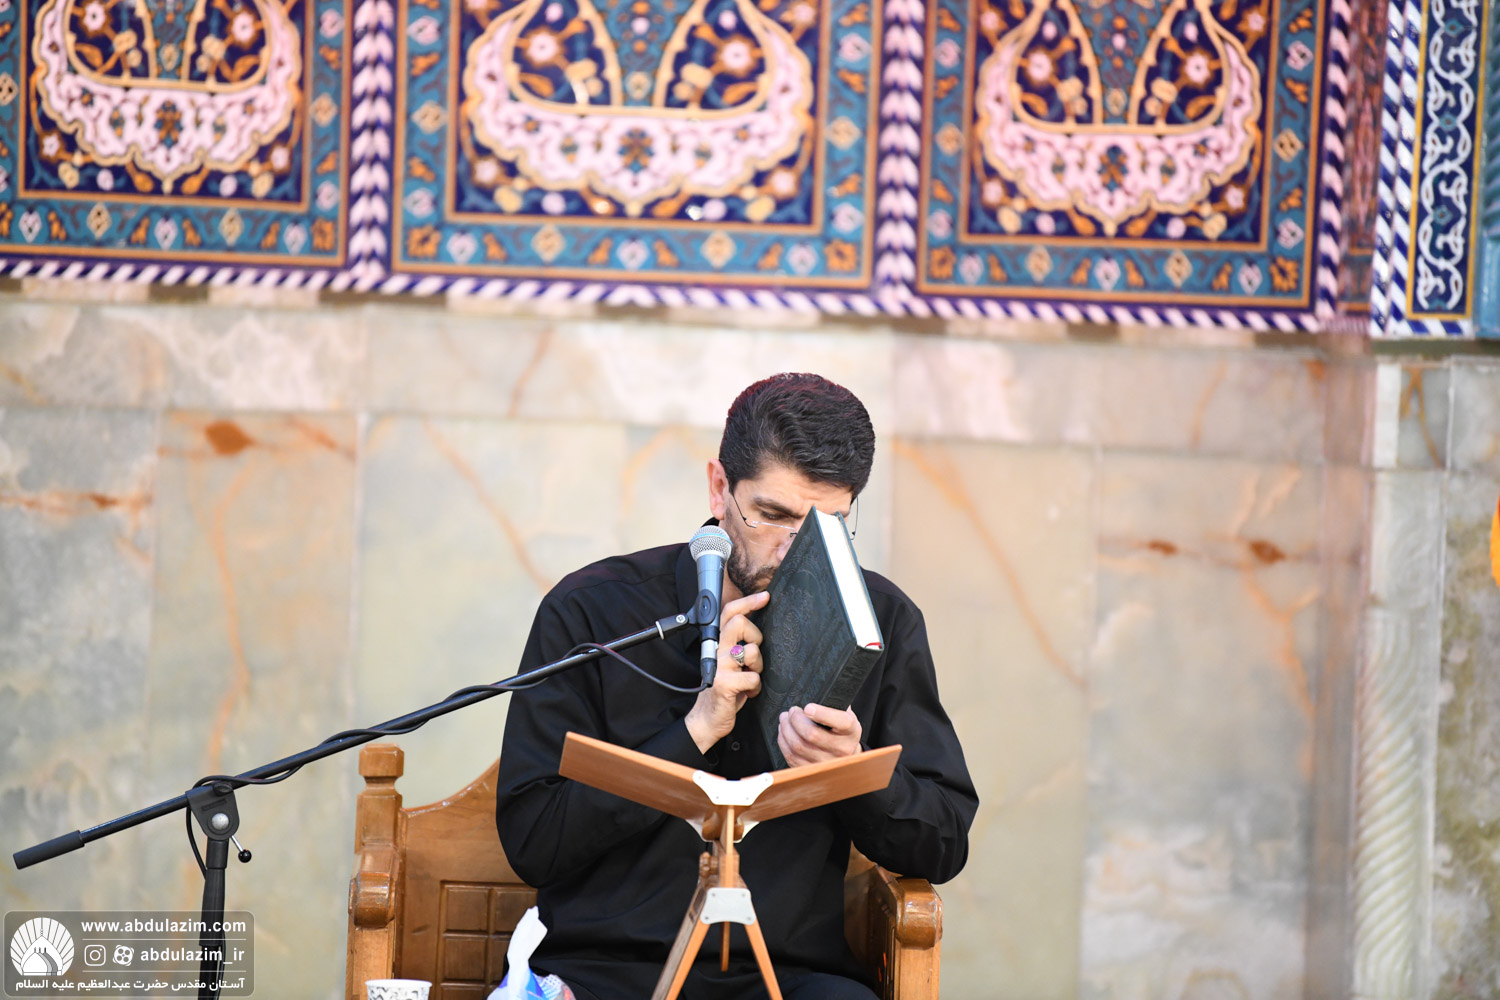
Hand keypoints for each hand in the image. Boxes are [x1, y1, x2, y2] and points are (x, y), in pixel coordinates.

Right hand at [684, 591, 768, 752]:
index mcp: (718, 643)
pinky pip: (753, 677)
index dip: (747, 601)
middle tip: (753, 655)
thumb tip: (758, 629)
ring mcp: (719, 666)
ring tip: (750, 678)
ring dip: (758, 667)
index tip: (765, 596)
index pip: (729, 613)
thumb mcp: (731, 662)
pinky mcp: (724, 683)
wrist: (708, 718)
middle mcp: (716, 651)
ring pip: (752, 651)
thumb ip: (740, 644)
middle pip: (739, 623)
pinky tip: (747, 694)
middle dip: (756, 636)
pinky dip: (756, 688)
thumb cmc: (724, 689)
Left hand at [778, 704, 861, 766]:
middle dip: (796, 720)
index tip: (807, 707)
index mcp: (851, 731)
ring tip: (784, 719)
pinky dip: (783, 742)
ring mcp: (827, 763)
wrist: (847, 754)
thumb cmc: (841, 729)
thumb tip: (815, 691)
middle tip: (792, 711)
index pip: (840, 722)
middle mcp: (841, 750)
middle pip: (812, 735)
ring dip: (786, 730)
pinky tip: (783, 732)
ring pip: (798, 747)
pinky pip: (792, 758)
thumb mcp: (845, 714)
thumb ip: (833, 704)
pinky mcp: (813, 771)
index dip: (822, 714)